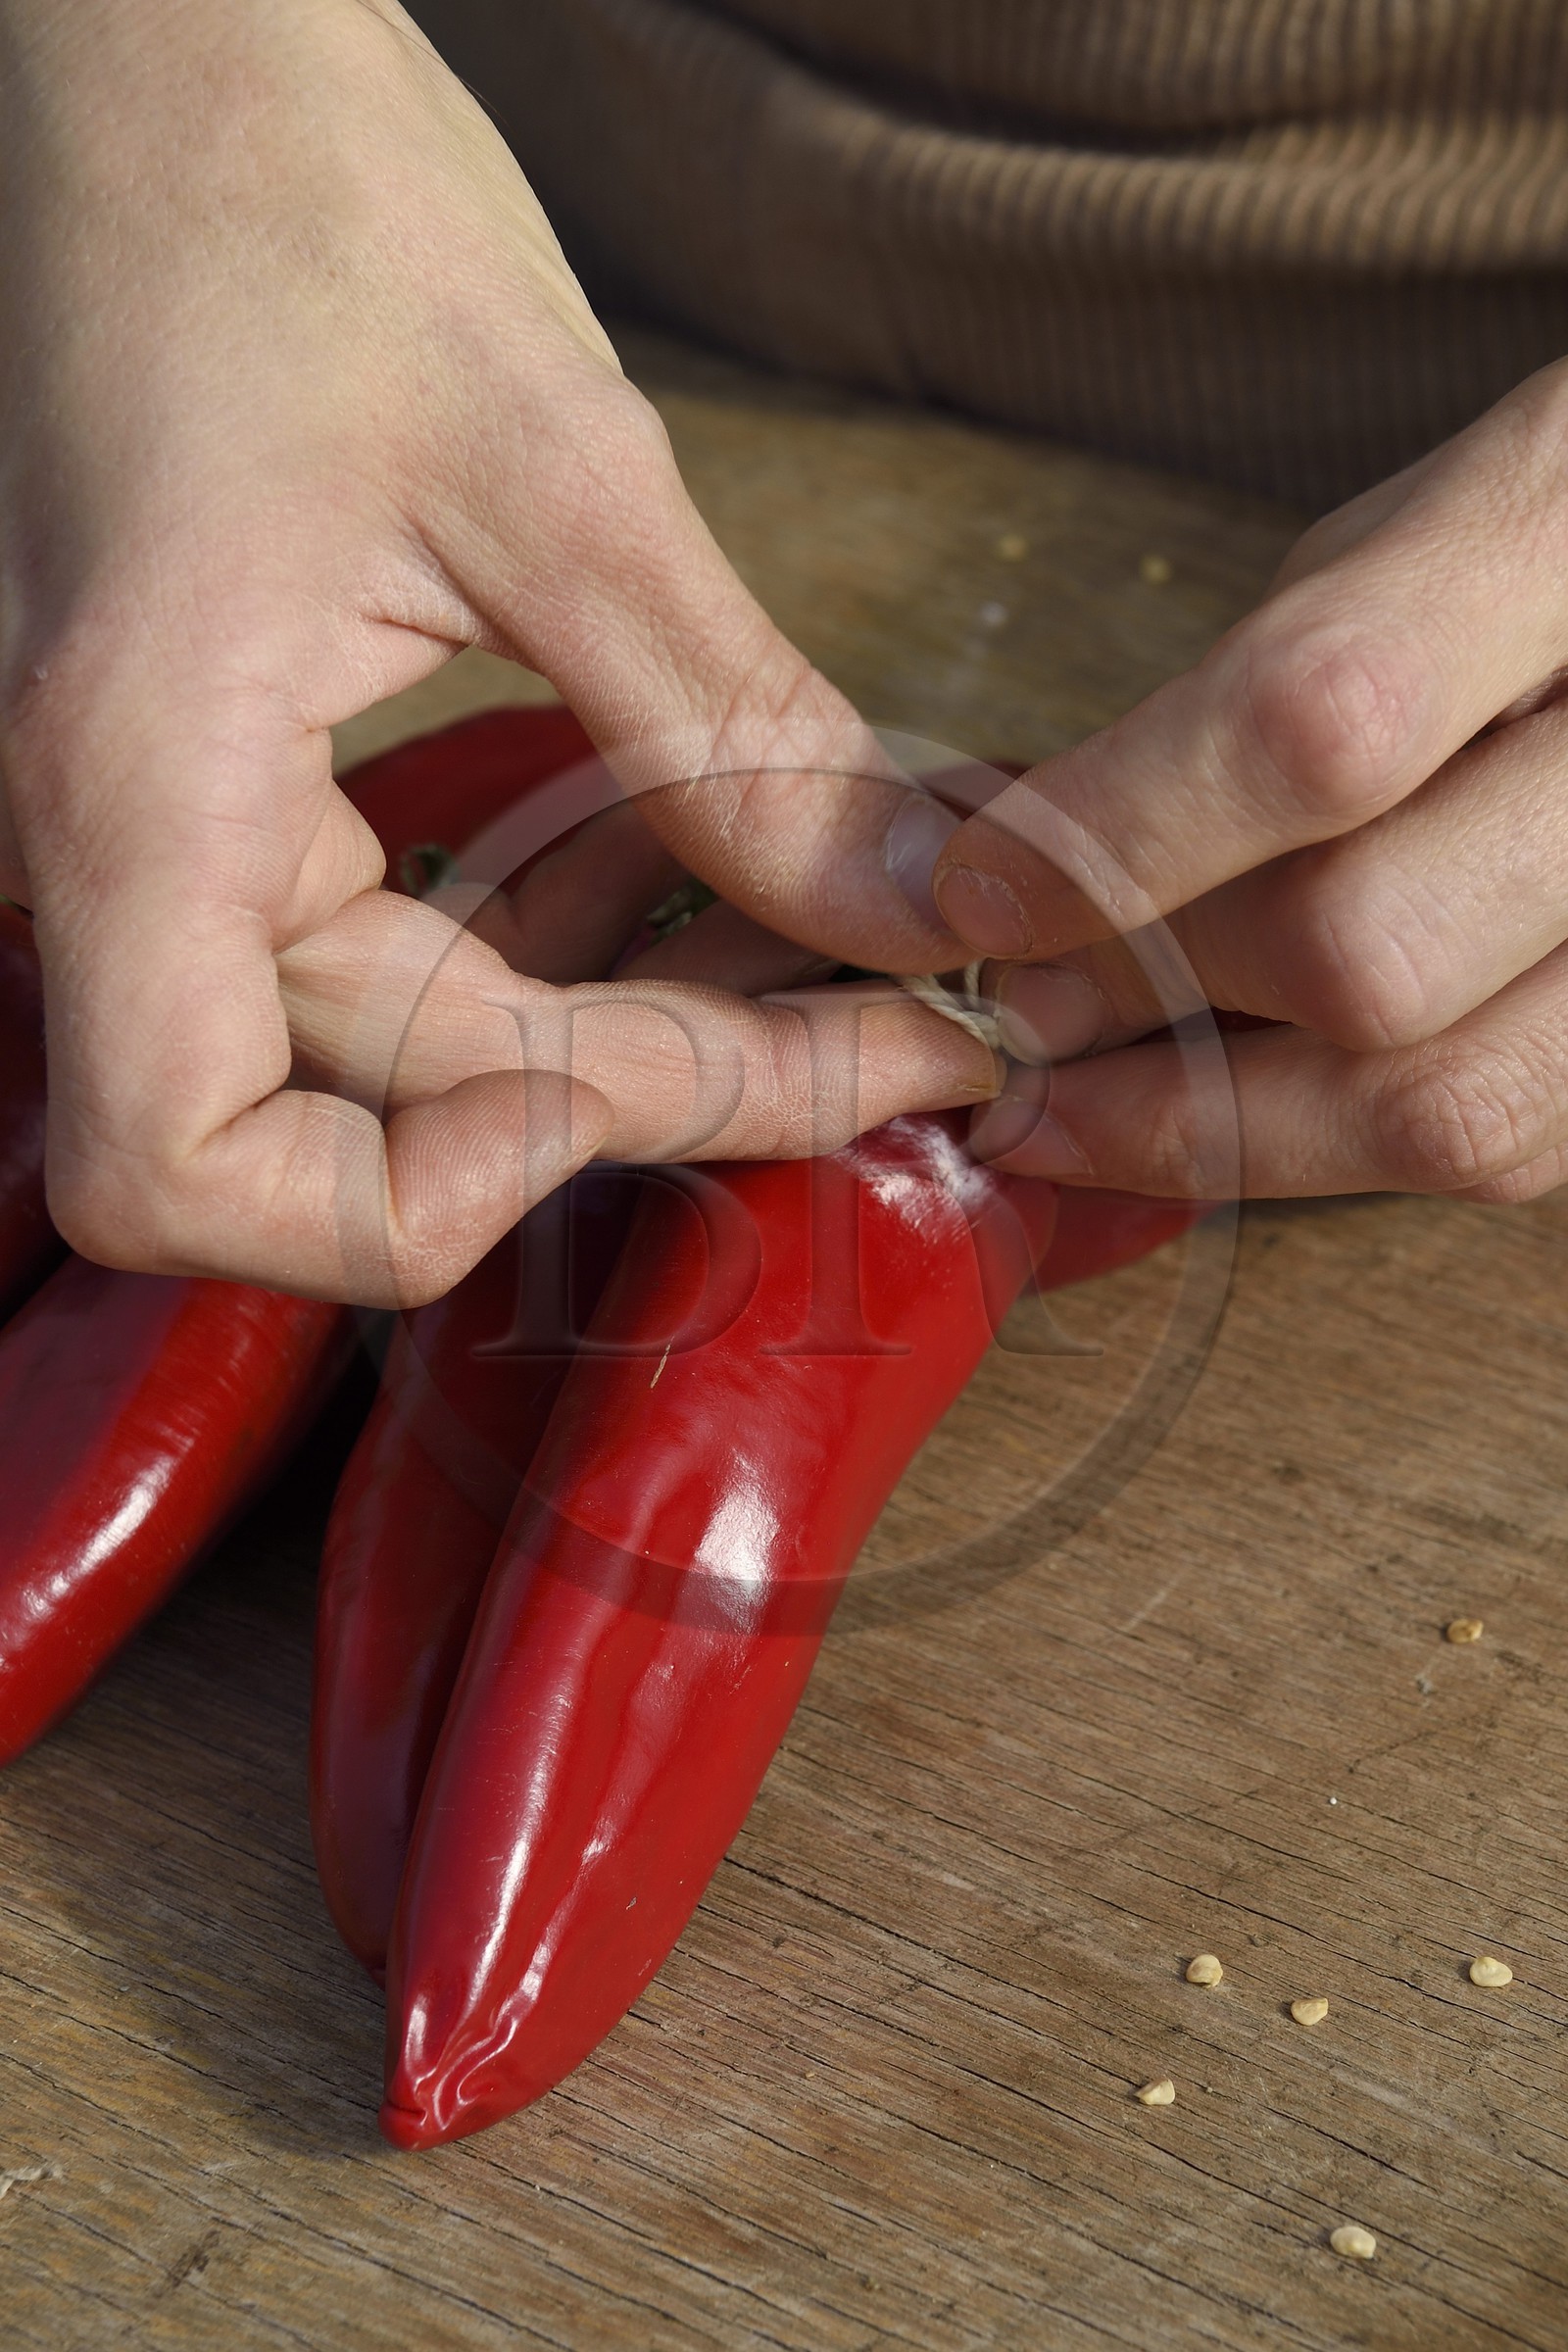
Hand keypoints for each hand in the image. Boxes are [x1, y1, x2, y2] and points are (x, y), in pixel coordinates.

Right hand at [0, 0, 986, 1306]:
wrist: (154, 52)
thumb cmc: (293, 194)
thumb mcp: (557, 472)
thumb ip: (730, 732)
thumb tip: (903, 913)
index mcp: (129, 785)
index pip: (189, 1174)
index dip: (409, 1206)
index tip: (641, 1094)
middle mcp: (103, 842)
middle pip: (364, 1114)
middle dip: (649, 1090)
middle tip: (894, 1033)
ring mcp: (150, 821)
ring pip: (394, 1048)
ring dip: (614, 1035)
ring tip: (835, 972)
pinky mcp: (215, 781)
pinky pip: (386, 946)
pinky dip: (548, 949)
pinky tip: (689, 888)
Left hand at [914, 362, 1567, 1203]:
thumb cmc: (1543, 550)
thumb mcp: (1393, 549)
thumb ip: (1239, 699)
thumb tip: (1018, 884)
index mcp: (1566, 539)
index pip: (1319, 724)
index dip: (1115, 835)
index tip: (973, 888)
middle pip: (1366, 948)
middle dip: (1151, 990)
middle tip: (1016, 1008)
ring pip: (1442, 1101)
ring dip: (1214, 1125)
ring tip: (1070, 1111)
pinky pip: (1504, 1146)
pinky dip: (1332, 1148)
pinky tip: (1222, 1118)